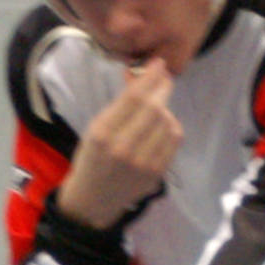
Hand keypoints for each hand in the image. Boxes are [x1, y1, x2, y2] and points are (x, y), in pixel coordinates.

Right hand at [56, 60, 182, 229]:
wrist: (93, 201)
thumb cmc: (91, 160)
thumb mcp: (95, 129)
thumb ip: (119, 106)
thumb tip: (139, 75)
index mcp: (102, 134)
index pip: (134, 98)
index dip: (150, 77)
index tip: (158, 63)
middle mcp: (123, 149)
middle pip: (154, 108)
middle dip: (162, 88)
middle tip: (164, 77)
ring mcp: (142, 164)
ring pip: (167, 123)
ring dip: (166, 109)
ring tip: (157, 106)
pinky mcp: (156, 174)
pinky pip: (174, 141)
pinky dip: (171, 127)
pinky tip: (163, 125)